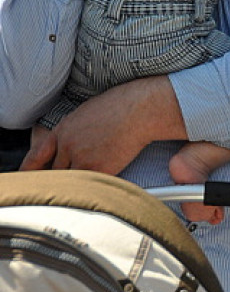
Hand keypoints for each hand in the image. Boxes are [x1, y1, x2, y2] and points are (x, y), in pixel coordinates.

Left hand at [20, 76, 184, 174]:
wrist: (139, 110)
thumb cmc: (120, 106)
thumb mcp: (86, 113)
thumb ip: (73, 132)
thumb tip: (72, 146)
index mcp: (64, 129)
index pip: (38, 154)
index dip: (31, 168)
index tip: (28, 175)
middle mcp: (69, 145)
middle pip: (57, 171)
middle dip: (64, 174)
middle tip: (76, 175)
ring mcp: (83, 158)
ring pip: (74, 180)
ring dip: (81, 181)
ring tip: (95, 177)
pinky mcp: (101, 169)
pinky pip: (92, 184)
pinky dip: (97, 185)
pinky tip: (106, 178)